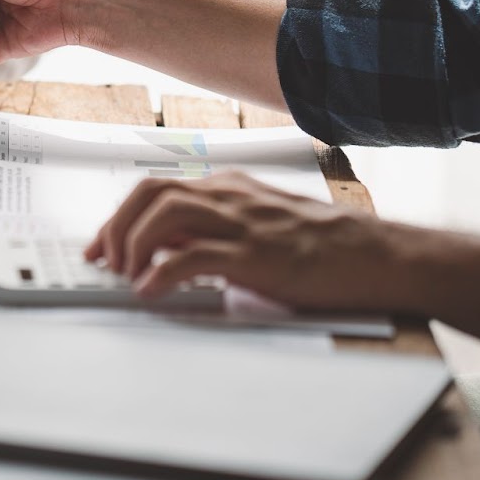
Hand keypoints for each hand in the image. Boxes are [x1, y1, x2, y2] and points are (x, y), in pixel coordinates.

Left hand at [87, 171, 403, 311]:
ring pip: (166, 214)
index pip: (156, 188)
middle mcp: (231, 198)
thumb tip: (167, 246)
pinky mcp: (258, 255)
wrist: (380, 256)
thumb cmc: (323, 245)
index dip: (118, 216)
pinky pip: (195, 256)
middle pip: (151, 193)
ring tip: (125, 273)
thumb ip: (217, 228)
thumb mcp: (261, 223)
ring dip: (134, 243)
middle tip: (104, 261)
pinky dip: (163, 272)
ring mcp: (244, 224)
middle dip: (116, 225)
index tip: (99, 246)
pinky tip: (150, 291)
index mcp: (229, 188)